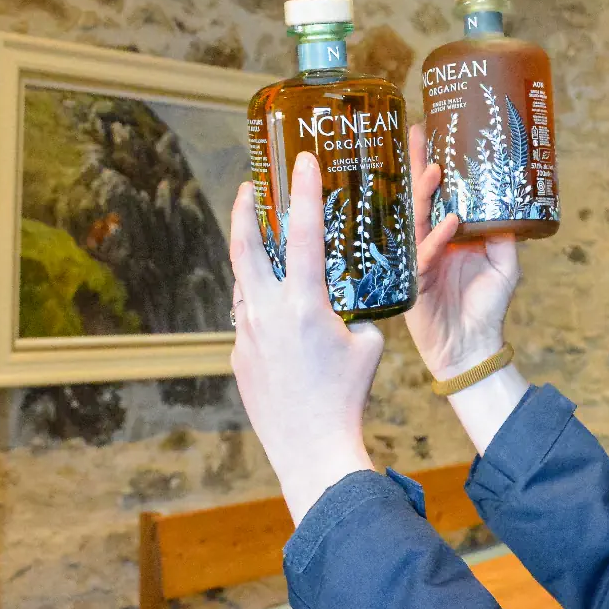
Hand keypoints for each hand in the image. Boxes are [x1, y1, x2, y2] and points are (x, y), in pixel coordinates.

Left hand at [228, 153, 380, 524]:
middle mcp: (267, 312)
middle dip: (245, 211)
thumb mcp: (368, 346)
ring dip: (251, 261)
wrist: (312, 447)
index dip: (303, 192)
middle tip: (249, 188)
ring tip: (262, 247)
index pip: (305, 233)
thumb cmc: (347, 397)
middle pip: (245, 247)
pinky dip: (261, 308)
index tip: (302, 161)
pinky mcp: (240, 357)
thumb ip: (356, 316)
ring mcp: (247, 335)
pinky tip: (277, 315)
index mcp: (304, 303)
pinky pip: (248, 320)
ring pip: (243, 284)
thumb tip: (348, 308)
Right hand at [404, 124, 520, 378]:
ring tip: (433, 169)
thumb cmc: (486, 307)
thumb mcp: (505, 265)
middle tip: (417, 134)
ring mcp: (418, 259)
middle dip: (418, 166)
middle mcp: (429, 241)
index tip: (432, 134)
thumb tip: (511, 204)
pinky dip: (438, 237)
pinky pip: (426, 254)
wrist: (472, 347)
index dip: (432, 165)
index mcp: (446, 234)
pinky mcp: (415, 281)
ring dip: (424, 194)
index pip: (437, 193)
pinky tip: (449, 220)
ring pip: (416, 219)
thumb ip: (505, 236)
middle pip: (420, 197)